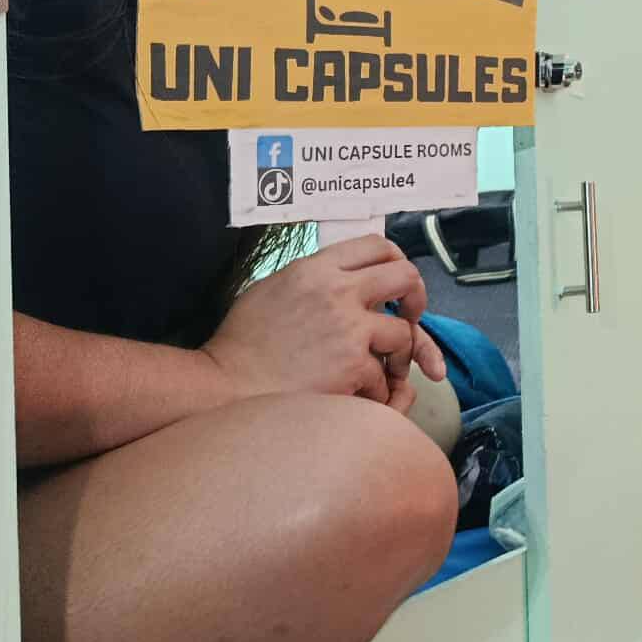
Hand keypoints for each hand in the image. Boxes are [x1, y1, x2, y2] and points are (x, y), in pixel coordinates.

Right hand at [202, 237, 446, 405]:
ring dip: (399, 355)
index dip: (396, 261)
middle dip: (417, 298)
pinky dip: (376, 391)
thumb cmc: (242, 344)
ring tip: (385, 370)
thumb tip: (341, 274)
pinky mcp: (352, 364)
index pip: (376, 244)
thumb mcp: (272, 289)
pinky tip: (356, 396)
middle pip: (406, 277)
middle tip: (410, 318)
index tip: (397, 283)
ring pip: (404, 333)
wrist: (225, 386)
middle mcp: (337, 292)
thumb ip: (312, 279)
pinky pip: (384, 376)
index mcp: (315, 269)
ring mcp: (348, 329)